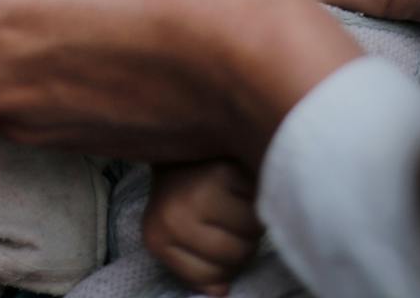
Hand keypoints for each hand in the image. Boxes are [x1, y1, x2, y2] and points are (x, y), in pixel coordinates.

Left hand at [143, 160, 263, 296]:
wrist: (176, 138)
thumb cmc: (181, 192)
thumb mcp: (177, 235)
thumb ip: (200, 268)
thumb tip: (223, 290)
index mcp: (157, 238)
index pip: (212, 278)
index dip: (226, 264)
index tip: (219, 239)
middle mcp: (174, 218)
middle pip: (237, 256)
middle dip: (244, 241)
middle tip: (232, 218)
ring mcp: (199, 194)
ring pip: (254, 230)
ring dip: (254, 217)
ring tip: (237, 199)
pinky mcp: (225, 171)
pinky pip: (261, 199)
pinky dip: (258, 192)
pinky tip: (240, 181)